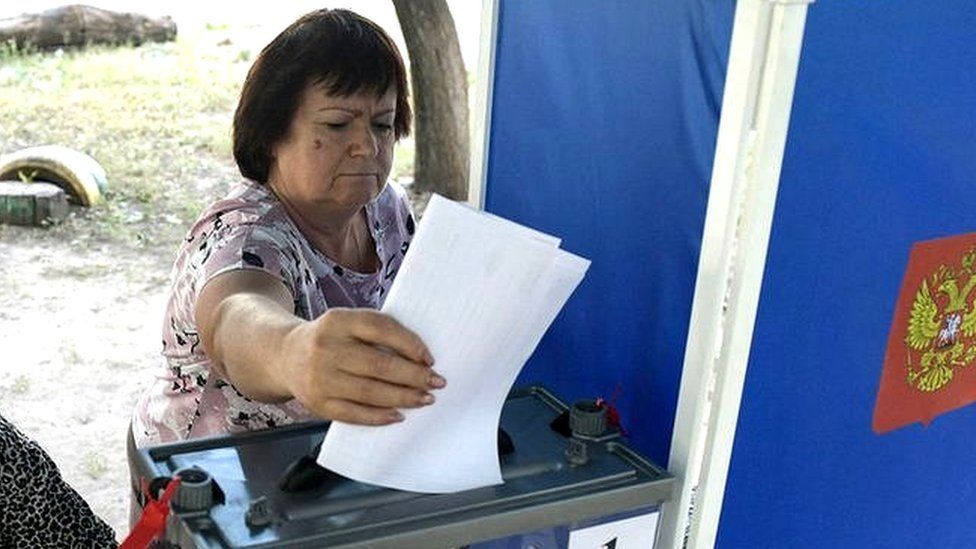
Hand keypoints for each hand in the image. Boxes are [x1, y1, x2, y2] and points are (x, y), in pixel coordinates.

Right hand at [279, 308, 444, 424]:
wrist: (284, 356)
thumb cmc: (330, 339)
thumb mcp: (347, 323)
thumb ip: (377, 332)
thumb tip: (420, 357)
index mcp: (338, 320)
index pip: (380, 328)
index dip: (409, 343)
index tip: (430, 358)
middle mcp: (326, 347)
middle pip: (379, 364)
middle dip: (413, 376)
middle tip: (436, 382)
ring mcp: (320, 377)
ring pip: (370, 391)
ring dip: (403, 397)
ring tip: (425, 399)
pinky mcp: (318, 403)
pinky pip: (354, 413)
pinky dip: (379, 416)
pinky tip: (398, 415)